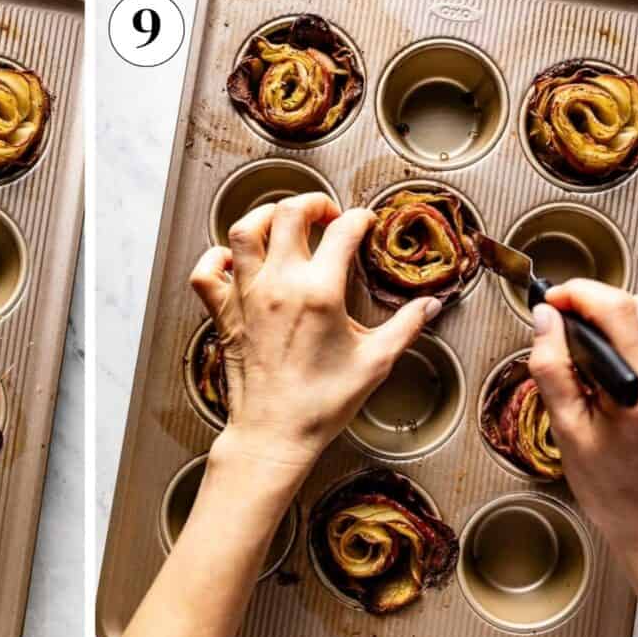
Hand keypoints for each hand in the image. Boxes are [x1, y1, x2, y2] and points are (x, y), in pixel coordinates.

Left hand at [188, 193, 441, 490]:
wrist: (274, 433)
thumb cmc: (321, 403)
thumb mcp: (375, 363)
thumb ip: (406, 326)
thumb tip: (430, 305)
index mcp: (320, 292)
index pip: (343, 230)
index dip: (360, 219)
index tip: (366, 224)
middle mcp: (278, 284)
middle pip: (288, 213)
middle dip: (313, 203)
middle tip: (327, 215)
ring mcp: (246, 295)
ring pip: (244, 230)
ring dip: (265, 217)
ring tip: (283, 225)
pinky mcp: (223, 312)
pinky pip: (207, 270)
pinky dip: (217, 257)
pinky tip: (238, 261)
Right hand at [529, 281, 637, 563]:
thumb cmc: (619, 494)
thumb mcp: (567, 433)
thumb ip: (553, 370)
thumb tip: (543, 323)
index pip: (614, 309)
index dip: (576, 293)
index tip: (551, 302)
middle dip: (596, 302)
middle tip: (565, 324)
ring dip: (620, 318)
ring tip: (593, 351)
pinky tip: (619, 368)